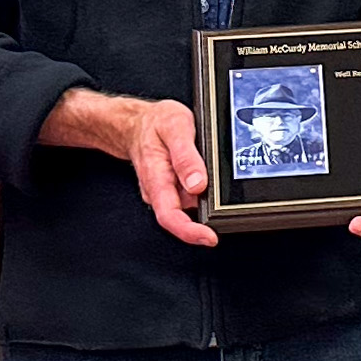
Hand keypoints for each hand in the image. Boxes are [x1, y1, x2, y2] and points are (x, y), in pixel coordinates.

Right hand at [122, 99, 219, 244]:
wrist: (136, 123)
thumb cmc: (155, 123)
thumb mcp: (175, 127)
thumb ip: (186, 157)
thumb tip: (197, 184)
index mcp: (156, 179)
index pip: (170, 217)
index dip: (190, 232)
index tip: (210, 238)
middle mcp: (158, 192)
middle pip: (182, 218)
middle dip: (206, 215)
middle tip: (225, 196)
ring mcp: (165, 193)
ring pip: (190, 207)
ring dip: (206, 199)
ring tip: (211, 172)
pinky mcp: (172, 190)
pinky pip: (190, 197)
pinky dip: (203, 192)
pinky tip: (207, 177)